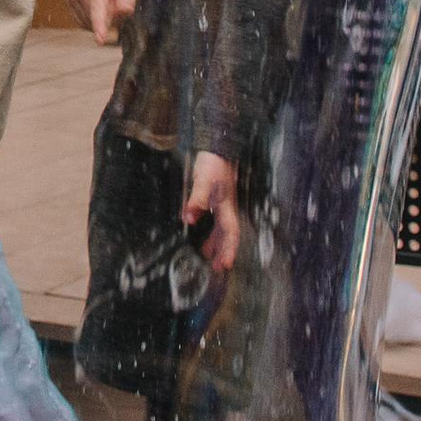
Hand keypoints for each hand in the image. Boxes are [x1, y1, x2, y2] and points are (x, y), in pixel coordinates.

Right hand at [68, 0, 141, 42]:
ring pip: (89, 22)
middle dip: (111, 16)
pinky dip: (94, 18)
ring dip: (102, 18)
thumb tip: (122, 13)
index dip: (99, 24)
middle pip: (97, 17)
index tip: (100, 40)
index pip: (98, 5)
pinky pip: (83, 21)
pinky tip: (99, 4)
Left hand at [184, 151, 239, 277]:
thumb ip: (197, 200)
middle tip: (218, 270)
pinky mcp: (215, 202)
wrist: (217, 149)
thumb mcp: (203, 181)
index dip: (229, 250)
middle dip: (223, 253)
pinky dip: (210, 235)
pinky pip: (214, 224)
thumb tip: (190, 218)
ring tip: (210, 261)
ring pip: (221, 231)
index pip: (230, 233)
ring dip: (216, 246)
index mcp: (226, 207)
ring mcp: (221, 207)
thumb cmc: (213, 164)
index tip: (226, 265)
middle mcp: (226, 210)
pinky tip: (201, 239)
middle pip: (227, 236)